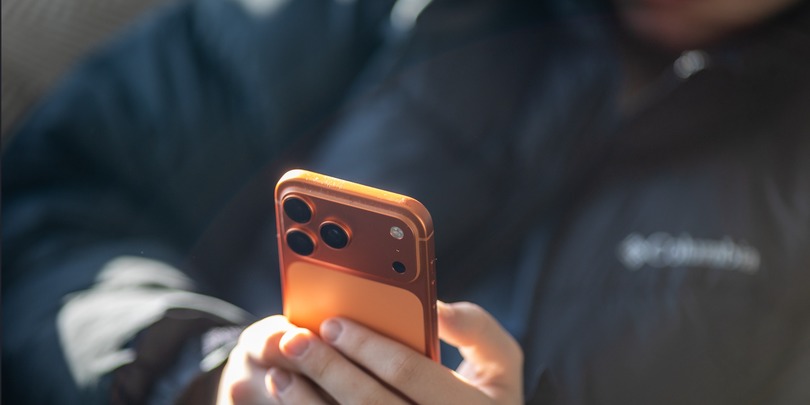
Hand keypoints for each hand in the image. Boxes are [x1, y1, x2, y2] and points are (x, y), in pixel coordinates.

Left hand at [216, 301, 522, 403]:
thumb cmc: (485, 399)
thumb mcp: (501, 363)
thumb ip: (478, 329)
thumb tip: (438, 307)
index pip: (411, 373)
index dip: (368, 346)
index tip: (333, 322)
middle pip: (370, 404)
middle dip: (327, 369)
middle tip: (295, 339)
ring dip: (305, 402)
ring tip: (281, 373)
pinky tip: (288, 399)